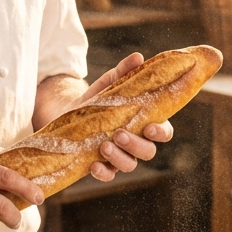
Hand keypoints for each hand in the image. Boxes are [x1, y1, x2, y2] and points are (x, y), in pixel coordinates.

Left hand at [75, 53, 174, 182]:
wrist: (68, 112)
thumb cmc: (98, 99)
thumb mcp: (109, 83)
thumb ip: (124, 72)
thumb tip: (138, 57)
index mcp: (144, 122)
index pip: (164, 132)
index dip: (161, 132)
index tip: (149, 128)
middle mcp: (136, 142)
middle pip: (148, 152)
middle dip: (136, 145)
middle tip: (119, 134)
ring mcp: (120, 156)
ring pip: (129, 165)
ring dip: (119, 158)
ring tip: (104, 146)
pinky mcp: (102, 164)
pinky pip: (108, 174)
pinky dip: (103, 172)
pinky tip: (94, 165)